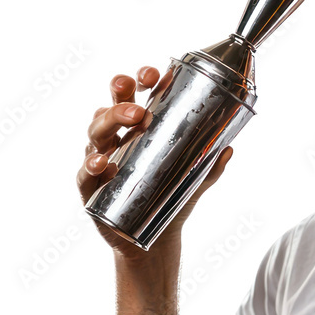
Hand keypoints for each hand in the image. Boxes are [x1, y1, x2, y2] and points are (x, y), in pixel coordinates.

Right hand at [76, 66, 232, 262]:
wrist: (155, 241)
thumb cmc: (171, 200)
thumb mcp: (195, 180)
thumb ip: (211, 165)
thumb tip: (229, 147)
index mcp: (138, 130)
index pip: (135, 95)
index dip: (140, 80)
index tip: (153, 74)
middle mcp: (116, 139)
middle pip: (111, 107)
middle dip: (123, 95)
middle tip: (144, 99)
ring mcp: (100, 161)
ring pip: (96, 131)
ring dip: (111, 120)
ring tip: (133, 118)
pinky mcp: (90, 187)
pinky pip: (85, 172)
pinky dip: (92, 164)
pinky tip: (103, 161)